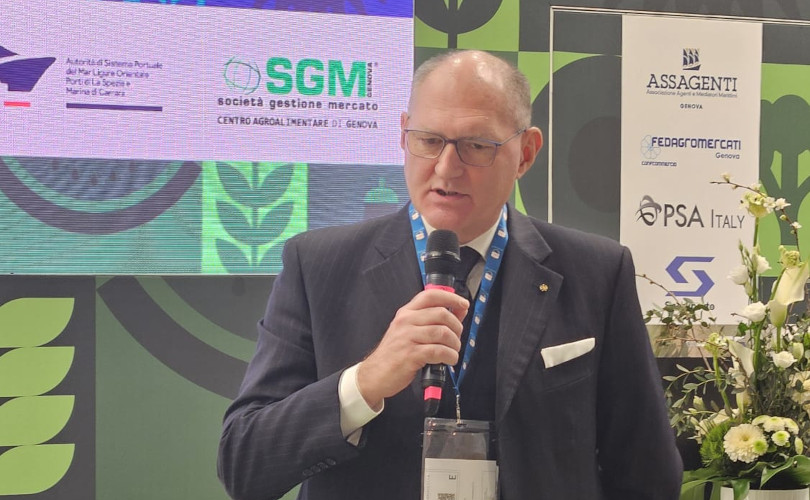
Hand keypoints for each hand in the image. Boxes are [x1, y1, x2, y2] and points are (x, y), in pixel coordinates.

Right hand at [356, 288, 468, 409]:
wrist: (374, 375)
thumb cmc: (394, 354)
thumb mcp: (409, 331)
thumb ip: (432, 320)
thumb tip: (459, 311)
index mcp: (406, 313)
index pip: (430, 295)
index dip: (451, 298)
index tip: (463, 304)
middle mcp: (406, 321)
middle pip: (441, 313)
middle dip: (457, 327)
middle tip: (456, 338)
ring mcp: (407, 337)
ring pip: (442, 332)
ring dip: (454, 344)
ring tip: (452, 351)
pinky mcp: (410, 355)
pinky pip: (439, 351)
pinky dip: (450, 356)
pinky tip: (448, 360)